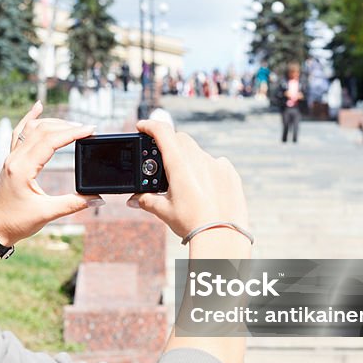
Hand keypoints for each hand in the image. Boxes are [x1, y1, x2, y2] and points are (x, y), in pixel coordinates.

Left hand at [0, 102, 100, 246]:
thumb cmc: (16, 222)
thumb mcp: (47, 214)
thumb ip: (74, 204)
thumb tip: (98, 198)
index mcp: (22, 168)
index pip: (50, 141)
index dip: (72, 133)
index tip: (90, 130)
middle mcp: (15, 158)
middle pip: (42, 130)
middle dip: (66, 126)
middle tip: (87, 129)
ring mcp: (11, 158)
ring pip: (31, 129)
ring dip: (52, 122)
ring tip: (72, 123)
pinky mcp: (11, 160)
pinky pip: (19, 133)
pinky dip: (30, 119)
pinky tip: (37, 108)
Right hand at [128, 119, 247, 238]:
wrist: (222, 236)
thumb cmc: (191, 223)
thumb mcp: (164, 211)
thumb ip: (146, 200)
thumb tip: (133, 199)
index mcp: (179, 165)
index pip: (162, 132)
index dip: (150, 125)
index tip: (142, 126)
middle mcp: (199, 159)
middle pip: (180, 139)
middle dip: (169, 144)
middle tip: (162, 159)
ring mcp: (217, 164)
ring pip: (198, 152)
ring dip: (189, 159)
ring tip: (186, 183)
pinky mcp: (230, 173)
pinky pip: (216, 164)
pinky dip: (207, 170)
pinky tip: (205, 188)